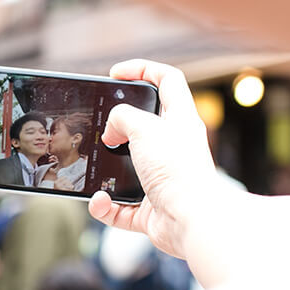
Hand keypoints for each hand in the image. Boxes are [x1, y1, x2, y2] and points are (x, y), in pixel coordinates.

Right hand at [89, 60, 289, 289]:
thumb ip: (122, 117)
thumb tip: (112, 131)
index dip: (142, 69)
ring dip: (108, 169)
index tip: (116, 74)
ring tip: (95, 166)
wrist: (193, 220)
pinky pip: (121, 207)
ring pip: (130, 167)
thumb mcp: (144, 127)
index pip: (167, 80)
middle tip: (100, 126)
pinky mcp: (152, 209)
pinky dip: (106, 206)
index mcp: (181, 120)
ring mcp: (163, 179)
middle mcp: (174, 148)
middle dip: (119, 124)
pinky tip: (101, 201)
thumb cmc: (177, 169)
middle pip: (145, 125)